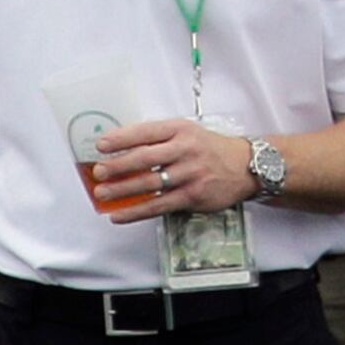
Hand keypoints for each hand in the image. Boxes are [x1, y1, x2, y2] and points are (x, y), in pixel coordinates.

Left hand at [89, 119, 256, 222]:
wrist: (246, 166)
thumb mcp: (188, 133)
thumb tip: (122, 150)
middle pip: (144, 158)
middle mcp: (185, 150)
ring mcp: (189, 174)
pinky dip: (136, 211)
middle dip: (117, 166)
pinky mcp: (192, 196)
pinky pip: (159, 205)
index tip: (101, 145)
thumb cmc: (210, 149)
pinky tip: (120, 215)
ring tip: (103, 194)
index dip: (121, 138)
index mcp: (180, 130)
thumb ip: (160, 139)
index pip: (145, 132)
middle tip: (98, 172)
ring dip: (122, 190)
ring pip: (149, 183)